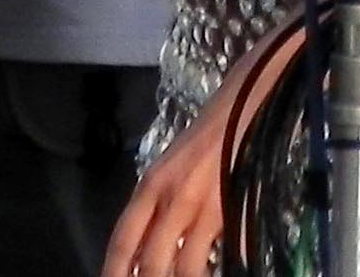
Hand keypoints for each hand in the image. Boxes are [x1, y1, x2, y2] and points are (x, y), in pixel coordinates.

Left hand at [101, 24, 300, 276]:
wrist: (246, 99)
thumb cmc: (206, 134)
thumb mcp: (170, 167)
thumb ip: (153, 207)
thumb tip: (140, 254)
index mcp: (152, 184)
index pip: (123, 241)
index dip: (113, 273)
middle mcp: (174, 198)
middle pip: (151, 264)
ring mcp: (207, 207)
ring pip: (186, 268)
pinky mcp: (237, 209)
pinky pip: (228, 254)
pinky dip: (223, 269)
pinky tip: (222, 272)